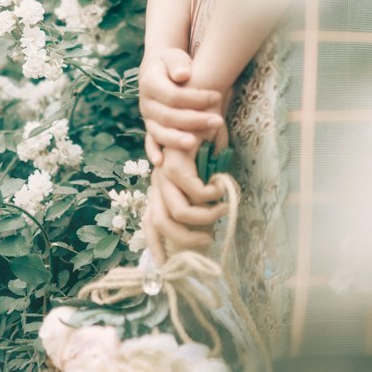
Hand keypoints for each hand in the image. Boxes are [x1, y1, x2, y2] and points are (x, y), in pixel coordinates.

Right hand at [139, 47, 226, 165]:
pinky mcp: (150, 128)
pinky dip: (154, 153)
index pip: (173, 95)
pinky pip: (150, 142)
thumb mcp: (173, 56)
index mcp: (150, 83)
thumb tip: (183, 75)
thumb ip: (177, 63)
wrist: (157, 71)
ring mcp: (147, 118)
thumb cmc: (172, 63)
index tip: (218, 96)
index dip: (195, 98)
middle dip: (195, 120)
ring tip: (195, 144)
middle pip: (169, 116)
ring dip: (176, 140)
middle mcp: (145, 103)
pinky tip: (162, 164)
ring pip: (159, 133)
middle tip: (218, 121)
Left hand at [143, 144, 230, 262]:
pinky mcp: (177, 161)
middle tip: (208, 240)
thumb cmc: (208, 139)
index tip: (168, 268)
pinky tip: (221, 188)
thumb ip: (201, 197)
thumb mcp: (204, 173)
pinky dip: (211, 196)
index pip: (150, 223)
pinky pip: (195, 192)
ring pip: (179, 213)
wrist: (204, 103)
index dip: (156, 247)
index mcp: (160, 187)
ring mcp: (163, 172)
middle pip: (161, 226)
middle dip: (186, 241)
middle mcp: (157, 181)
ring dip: (204, 218)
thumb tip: (208, 226)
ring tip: (221, 209)